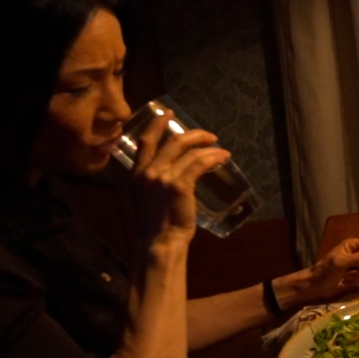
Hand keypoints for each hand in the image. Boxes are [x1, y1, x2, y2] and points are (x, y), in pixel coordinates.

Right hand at [129, 117, 230, 248]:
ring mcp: (163, 178)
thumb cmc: (155, 226)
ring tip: (219, 147)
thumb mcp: (145, 198)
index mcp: (136, 174)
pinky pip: (200, 163)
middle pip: (172, 141)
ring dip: (207, 146)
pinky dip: (213, 157)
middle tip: (207, 134)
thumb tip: (173, 170)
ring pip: (188, 151)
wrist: (159, 243)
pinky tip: (222, 157)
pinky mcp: (179, 185)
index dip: (156, 125)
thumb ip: (154, 181)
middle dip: (193, 134)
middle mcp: (147, 172)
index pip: (145, 142)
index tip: (167, 114)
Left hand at [301, 237, 358, 298]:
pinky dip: (358, 281)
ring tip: (349, 277)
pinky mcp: (357, 275)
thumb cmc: (326, 270)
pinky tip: (348, 281)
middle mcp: (357, 253)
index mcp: (352, 245)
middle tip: (356, 272)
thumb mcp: (342, 262)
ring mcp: (358, 265)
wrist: (316, 285)